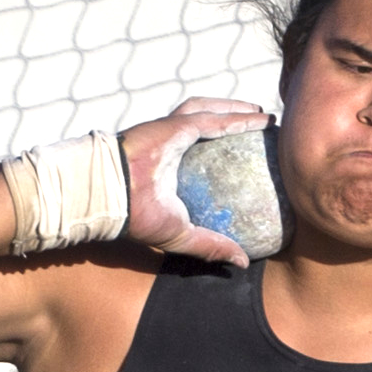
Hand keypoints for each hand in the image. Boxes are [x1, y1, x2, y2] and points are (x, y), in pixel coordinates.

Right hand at [121, 97, 271, 265]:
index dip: (224, 146)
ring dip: (236, 109)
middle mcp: (171, 144)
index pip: (200, 150)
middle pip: (207, 122)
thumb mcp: (182, 235)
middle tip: (260, 125)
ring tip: (261, 114)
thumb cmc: (137, 217)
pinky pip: (212, 120)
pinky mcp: (173, 125)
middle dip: (232, 117)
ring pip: (209, 111)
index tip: (249, 151)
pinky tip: (260, 120)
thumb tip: (242, 262)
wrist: (110, 199)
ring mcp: (171, 130)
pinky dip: (236, 119)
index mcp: (170, 165)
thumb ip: (211, 245)